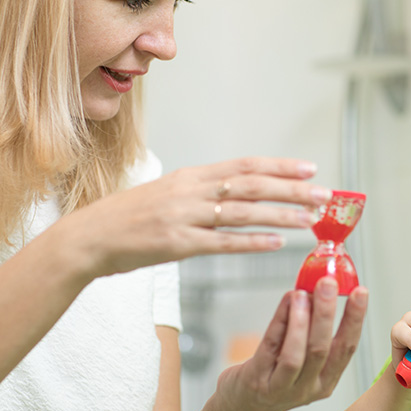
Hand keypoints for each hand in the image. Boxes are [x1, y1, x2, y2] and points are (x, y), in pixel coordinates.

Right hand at [57, 157, 331, 277]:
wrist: (88, 237)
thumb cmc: (130, 216)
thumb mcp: (169, 192)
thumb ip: (204, 190)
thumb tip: (239, 190)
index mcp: (192, 176)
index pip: (245, 165)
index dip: (280, 166)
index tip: (310, 168)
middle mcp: (191, 191)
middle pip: (251, 186)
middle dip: (291, 190)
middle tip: (323, 195)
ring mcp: (184, 217)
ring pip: (242, 213)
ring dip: (280, 215)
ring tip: (309, 220)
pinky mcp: (177, 244)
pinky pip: (221, 243)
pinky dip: (251, 243)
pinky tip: (276, 244)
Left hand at [213, 278, 367, 410]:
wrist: (244, 407)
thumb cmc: (277, 377)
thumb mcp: (305, 362)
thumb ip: (314, 331)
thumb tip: (321, 289)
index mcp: (327, 380)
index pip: (347, 348)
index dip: (355, 319)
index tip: (361, 292)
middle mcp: (308, 387)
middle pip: (322, 349)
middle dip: (327, 314)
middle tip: (329, 284)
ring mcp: (282, 387)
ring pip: (297, 354)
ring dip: (302, 321)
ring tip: (303, 293)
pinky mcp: (257, 380)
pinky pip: (270, 347)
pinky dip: (280, 321)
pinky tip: (286, 301)